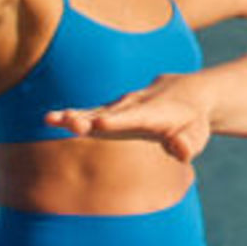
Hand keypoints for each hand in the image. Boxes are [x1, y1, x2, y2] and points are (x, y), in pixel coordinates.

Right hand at [46, 80, 210, 161]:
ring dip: (73, 116)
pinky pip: (89, 113)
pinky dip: (72, 116)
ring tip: (49, 119)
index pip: (134, 118)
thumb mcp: (197, 134)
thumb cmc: (191, 120)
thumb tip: (180, 151)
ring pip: (94, 111)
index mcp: (153, 113)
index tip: (100, 124)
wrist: (184, 94)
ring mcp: (118, 107)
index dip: (118, 121)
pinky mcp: (109, 112)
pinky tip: (51, 119)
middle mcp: (132, 106)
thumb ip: (188, 144)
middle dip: (89, 119)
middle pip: (108, 114)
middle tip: (70, 123)